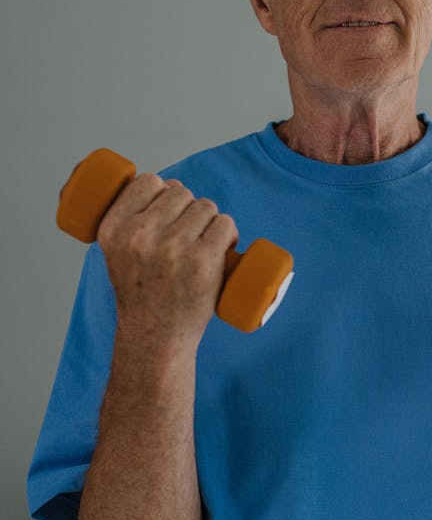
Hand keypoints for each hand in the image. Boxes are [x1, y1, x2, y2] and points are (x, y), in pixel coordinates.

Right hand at [96, 173, 238, 345]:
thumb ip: (131, 220)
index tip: (170, 211)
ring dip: (211, 221)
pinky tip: (225, 247)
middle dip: (189, 209)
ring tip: (205, 245)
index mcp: (114, 229)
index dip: (164, 190)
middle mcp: (140, 235)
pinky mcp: (202, 259)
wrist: (155, 336)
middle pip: (180, 193)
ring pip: (205, 206)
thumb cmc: (142, 293)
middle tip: (189, 236)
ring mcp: (173, 246)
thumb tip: (171, 185)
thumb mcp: (119, 253)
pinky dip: (229, 233)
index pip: (147, 182)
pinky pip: (225, 224)